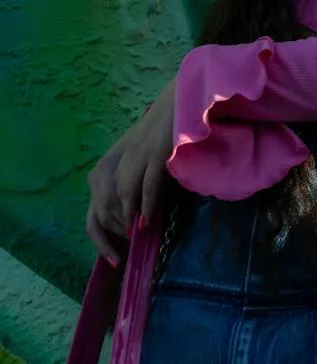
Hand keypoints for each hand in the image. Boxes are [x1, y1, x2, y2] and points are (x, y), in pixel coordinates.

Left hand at [86, 79, 175, 262]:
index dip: (101, 240)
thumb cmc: (158, 137)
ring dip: (130, 221)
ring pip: (122, 200)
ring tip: (140, 236)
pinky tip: (148, 221)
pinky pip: (145, 187)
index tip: (115, 259)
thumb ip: (130, 189)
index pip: (94, 215)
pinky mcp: (152, 154)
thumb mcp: (137, 164)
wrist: (176, 105)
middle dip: (117, 232)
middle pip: (104, 210)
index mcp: (106, 170)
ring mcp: (133, 159)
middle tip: (133, 245)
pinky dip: (145, 206)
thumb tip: (132, 225)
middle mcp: (115, 165)